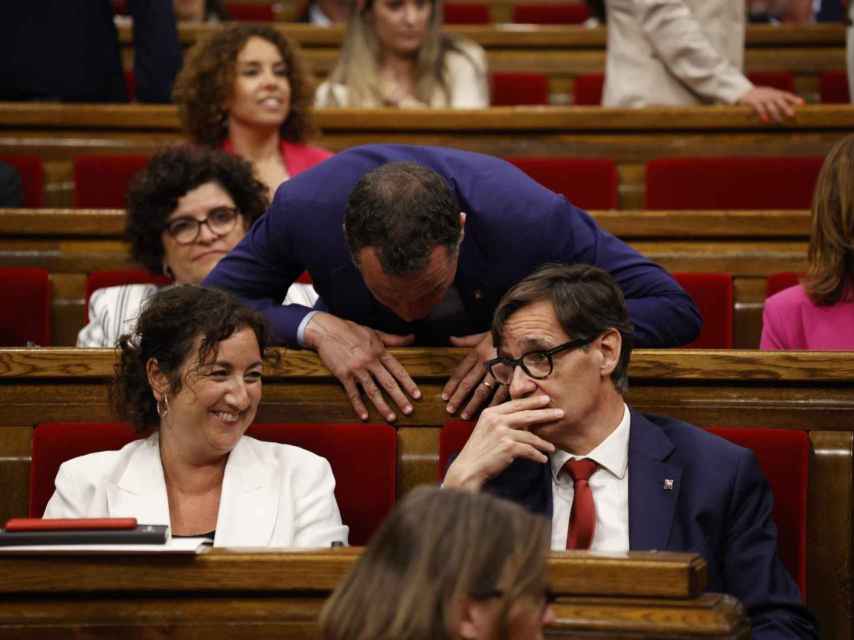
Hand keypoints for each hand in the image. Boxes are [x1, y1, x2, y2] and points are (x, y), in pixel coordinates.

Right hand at [304, 312, 419, 421]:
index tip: (417, 395)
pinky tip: (365, 416)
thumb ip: (394, 339)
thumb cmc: (351, 330)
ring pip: (373, 390)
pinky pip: (353, 393)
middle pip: (388, 383)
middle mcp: (371, 361)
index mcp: (380, 352)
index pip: (398, 370)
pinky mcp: (344, 374)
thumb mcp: (375, 333)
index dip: (409, 384)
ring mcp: (357, 369)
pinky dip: (359, 405)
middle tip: (409, 411)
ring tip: (391, 418)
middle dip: (400, 398)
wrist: (327, 330)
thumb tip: (413, 337)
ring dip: (383, 406)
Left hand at [442, 332, 507, 418]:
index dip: (451, 386)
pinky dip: (494, 403)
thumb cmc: (502, 333)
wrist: (524, 331)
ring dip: (472, 405)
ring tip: (465, 416)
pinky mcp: (511, 377)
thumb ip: (466, 340)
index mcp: (477, 353)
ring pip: (482, 391)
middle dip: (458, 398)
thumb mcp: (483, 334)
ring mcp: (498, 371)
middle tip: (450, 410)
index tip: (444, 397)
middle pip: (468, 384)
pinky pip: (501, 393)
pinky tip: (488, 412)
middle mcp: (485, 363)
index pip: (460, 372)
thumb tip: (451, 339)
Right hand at [443, 395, 560, 490]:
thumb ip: (501, 422)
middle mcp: (497, 420)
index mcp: (490, 413)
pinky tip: (543, 459)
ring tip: (552, 447)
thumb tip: (524, 421)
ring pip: (531, 435)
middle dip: (545, 414)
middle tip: (560, 413)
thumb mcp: (486, 429)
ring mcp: (502, 433)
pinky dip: (537, 455)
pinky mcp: (508, 447)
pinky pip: (529, 450)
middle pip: (527, 415)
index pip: (515, 404)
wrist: (468, 468)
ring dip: (544, 443)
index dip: (532, 402)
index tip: (545, 400)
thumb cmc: (478, 451)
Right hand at [738, 86, 803, 122]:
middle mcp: (770, 95)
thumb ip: (778, 100)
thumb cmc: (759, 95)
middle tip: (792, 115)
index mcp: (775, 93)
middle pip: (780, 101)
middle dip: (786, 108)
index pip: (786, 95)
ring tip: (780, 121)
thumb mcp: (769, 94)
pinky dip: (762, 114)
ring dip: (776, 114)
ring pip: (771, 107)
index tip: (802, 103)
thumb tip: (791, 108)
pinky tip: (765, 120)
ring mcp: (762, 98)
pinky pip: (759, 109)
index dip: (794, 99)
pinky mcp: (754, 102)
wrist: (743, 91)